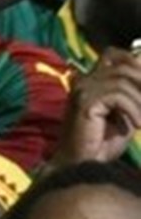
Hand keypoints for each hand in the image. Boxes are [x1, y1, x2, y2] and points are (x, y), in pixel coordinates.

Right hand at [53, 49, 140, 165]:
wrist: (84, 163)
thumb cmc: (103, 143)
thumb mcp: (127, 114)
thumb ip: (134, 96)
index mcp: (91, 81)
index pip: (113, 55)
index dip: (135, 62)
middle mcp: (84, 79)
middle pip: (122, 65)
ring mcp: (82, 88)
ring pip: (122, 81)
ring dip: (140, 103)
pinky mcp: (84, 100)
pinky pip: (117, 95)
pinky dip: (133, 111)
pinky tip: (136, 126)